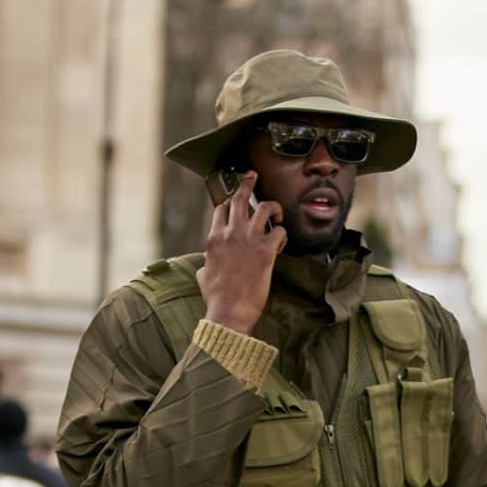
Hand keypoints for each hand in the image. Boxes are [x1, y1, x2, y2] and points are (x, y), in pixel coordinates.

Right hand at [201, 173, 284, 335]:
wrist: (228, 311)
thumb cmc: (215, 298)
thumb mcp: (203, 276)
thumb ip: (205, 264)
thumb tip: (204, 266)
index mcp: (214, 238)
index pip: (221, 209)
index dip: (229, 202)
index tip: (234, 200)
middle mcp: (230, 233)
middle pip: (239, 198)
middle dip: (246, 183)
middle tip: (252, 175)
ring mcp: (249, 240)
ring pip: (264, 207)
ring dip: (273, 207)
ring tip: (278, 213)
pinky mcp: (266, 251)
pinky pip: (280, 231)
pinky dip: (283, 234)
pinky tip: (282, 242)